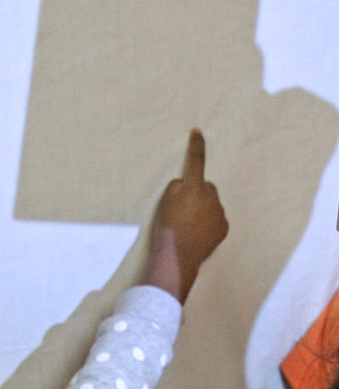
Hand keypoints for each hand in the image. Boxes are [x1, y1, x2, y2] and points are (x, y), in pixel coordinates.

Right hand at [140, 129, 228, 303]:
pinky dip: (207, 222)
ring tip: (187, 224)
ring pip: (211, 203)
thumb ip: (177, 187)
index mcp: (194, 187)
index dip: (196, 145)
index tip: (198, 131)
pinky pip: (216, 218)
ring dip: (202, 208)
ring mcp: (220, 213)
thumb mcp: (164, 202)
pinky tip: (196, 233)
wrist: (177, 257)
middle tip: (182, 208)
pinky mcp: (224, 228)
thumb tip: (186, 186)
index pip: (196, 160)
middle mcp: (211, 197)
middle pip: (206, 186)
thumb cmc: (166, 227)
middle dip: (198, 192)